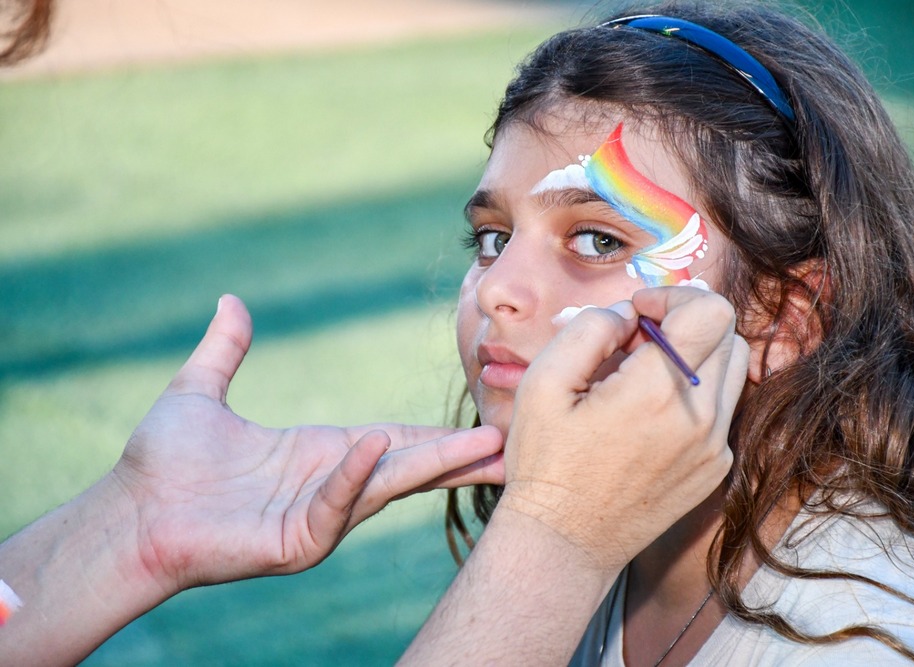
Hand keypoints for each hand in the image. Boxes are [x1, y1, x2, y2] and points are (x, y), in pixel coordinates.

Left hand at [110, 295, 503, 594]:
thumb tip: (232, 301)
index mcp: (319, 452)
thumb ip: (225, 349)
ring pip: (386, 485)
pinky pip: (334, 505)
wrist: (130, 513)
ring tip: (485, 449)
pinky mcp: (296, 541)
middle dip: (457, 455)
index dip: (435, 435)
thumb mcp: (200, 391)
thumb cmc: (162, 462)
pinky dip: (355, 477)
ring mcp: (317, 515)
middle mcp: (329, 484)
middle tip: (509, 441)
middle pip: (406, 465)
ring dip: (434, 467)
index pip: (391, 440)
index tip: (483, 426)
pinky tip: (376, 446)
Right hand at [499, 287, 747, 571]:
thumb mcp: (542, 382)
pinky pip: (723, 409)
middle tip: (636, 343)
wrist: (565, 541)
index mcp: (657, 392)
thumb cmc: (546, 463)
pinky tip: (650, 413)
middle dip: (683, 323)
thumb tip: (628, 314)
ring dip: (696, 355)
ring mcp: (715, 448)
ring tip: (645, 374)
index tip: (637, 312)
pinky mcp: (715, 469)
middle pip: (727, 333)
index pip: (710, 310)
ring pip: (733, 369)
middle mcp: (700, 419)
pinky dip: (696, 394)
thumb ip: (589, 329)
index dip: (672, 295)